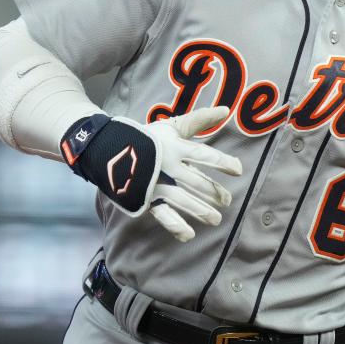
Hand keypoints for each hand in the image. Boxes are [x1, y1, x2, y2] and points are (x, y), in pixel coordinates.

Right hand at [144, 107, 241, 241]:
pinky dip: (175, 225)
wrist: (105, 149)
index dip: (221, 162)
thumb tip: (226, 109)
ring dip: (200, 211)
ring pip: (180, 200)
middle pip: (194, 181)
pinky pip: (161, 214)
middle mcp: (165, 166)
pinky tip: (188, 234)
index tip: (239, 169)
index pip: (202, 155)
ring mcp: (154, 183)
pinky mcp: (143, 198)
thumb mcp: (172, 127)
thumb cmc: (146, 138)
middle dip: (213, 192)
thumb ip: (199, 120)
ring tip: (216, 220)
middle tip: (227, 201)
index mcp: (173, 147)